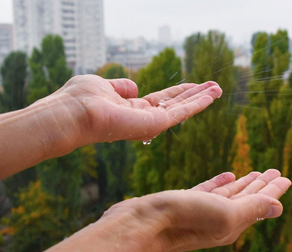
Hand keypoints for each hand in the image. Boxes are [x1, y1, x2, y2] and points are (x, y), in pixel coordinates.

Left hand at [49, 74, 221, 143]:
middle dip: (194, 96)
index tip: (193, 85)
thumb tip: (133, 86)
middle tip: (214, 88)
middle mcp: (143, 118)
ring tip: (218, 89)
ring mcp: (150, 123)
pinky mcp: (154, 124)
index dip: (178, 92)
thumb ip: (120, 87)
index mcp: (131, 108)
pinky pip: (180, 113)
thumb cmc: (81, 99)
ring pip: (181, 109)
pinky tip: (210, 96)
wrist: (73, 113)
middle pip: (175, 105)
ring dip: (200, 99)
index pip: (161, 100)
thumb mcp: (103, 86)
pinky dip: (197, 104)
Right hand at [102, 169, 290, 251]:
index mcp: (233, 224)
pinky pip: (209, 191)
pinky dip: (220, 183)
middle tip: (274, 171)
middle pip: (247, 199)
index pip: (260, 204)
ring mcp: (202, 212)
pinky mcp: (185, 203)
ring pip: (229, 195)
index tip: (285, 177)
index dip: (274, 190)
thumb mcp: (225, 214)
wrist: (143, 224)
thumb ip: (251, 209)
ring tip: (256, 173)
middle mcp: (219, 220)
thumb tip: (277, 207)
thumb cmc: (184, 218)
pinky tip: (227, 176)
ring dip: (244, 184)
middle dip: (262, 185)